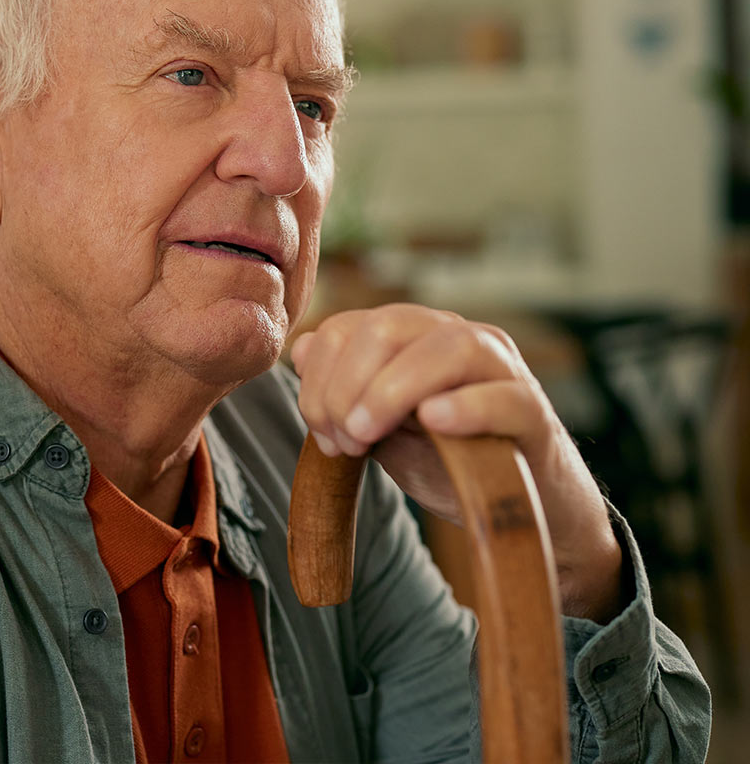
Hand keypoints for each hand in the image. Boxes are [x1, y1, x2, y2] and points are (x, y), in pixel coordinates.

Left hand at [290, 304, 625, 621]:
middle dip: (347, 385)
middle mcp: (458, 338)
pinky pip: (505, 396)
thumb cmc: (449, 459)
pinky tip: (434, 421)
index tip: (321, 435)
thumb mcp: (383, 428)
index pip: (348, 327)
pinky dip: (466, 405)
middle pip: (389, 326)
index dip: (320, 378)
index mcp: (413, 337)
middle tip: (344, 442)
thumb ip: (344, 392)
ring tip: (366, 435)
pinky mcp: (534, 413)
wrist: (523, 509)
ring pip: (449, 347)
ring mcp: (502, 370)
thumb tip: (301, 351)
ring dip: (393, 389)